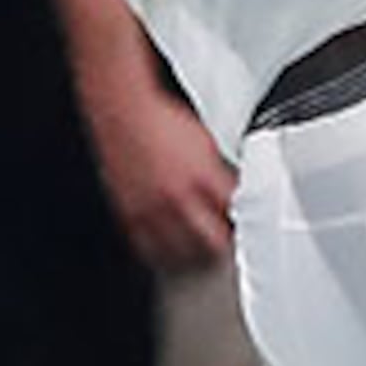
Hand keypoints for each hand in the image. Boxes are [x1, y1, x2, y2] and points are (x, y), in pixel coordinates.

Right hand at [85, 88, 235, 271]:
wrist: (123, 110)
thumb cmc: (161, 121)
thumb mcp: (205, 143)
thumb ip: (219, 172)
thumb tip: (231, 192)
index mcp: (203, 177)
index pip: (233, 213)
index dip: (241, 221)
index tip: (242, 225)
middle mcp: (178, 197)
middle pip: (212, 242)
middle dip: (223, 244)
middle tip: (225, 243)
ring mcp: (152, 209)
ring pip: (181, 253)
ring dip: (195, 255)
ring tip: (200, 253)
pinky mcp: (129, 214)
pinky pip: (149, 248)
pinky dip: (162, 253)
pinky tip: (169, 252)